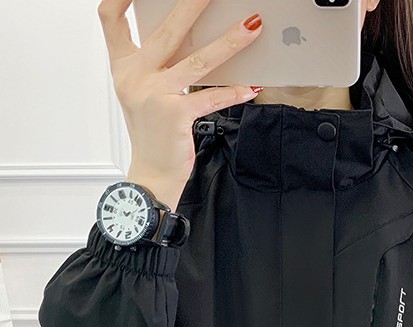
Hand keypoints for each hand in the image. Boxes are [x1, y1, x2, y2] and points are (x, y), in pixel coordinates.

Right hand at [97, 0, 263, 202]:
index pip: (110, 19)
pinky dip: (233, 91)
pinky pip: (210, 97)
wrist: (151, 174)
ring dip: (229, 42)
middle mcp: (135, 77)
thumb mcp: (144, 94)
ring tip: (251, 27)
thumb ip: (159, 65)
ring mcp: (154, 95)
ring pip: (197, 60)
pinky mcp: (175, 115)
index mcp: (124, 67)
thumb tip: (194, 38)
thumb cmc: (152, 134)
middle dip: (192, 5)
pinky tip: (251, 86)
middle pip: (166, 30)